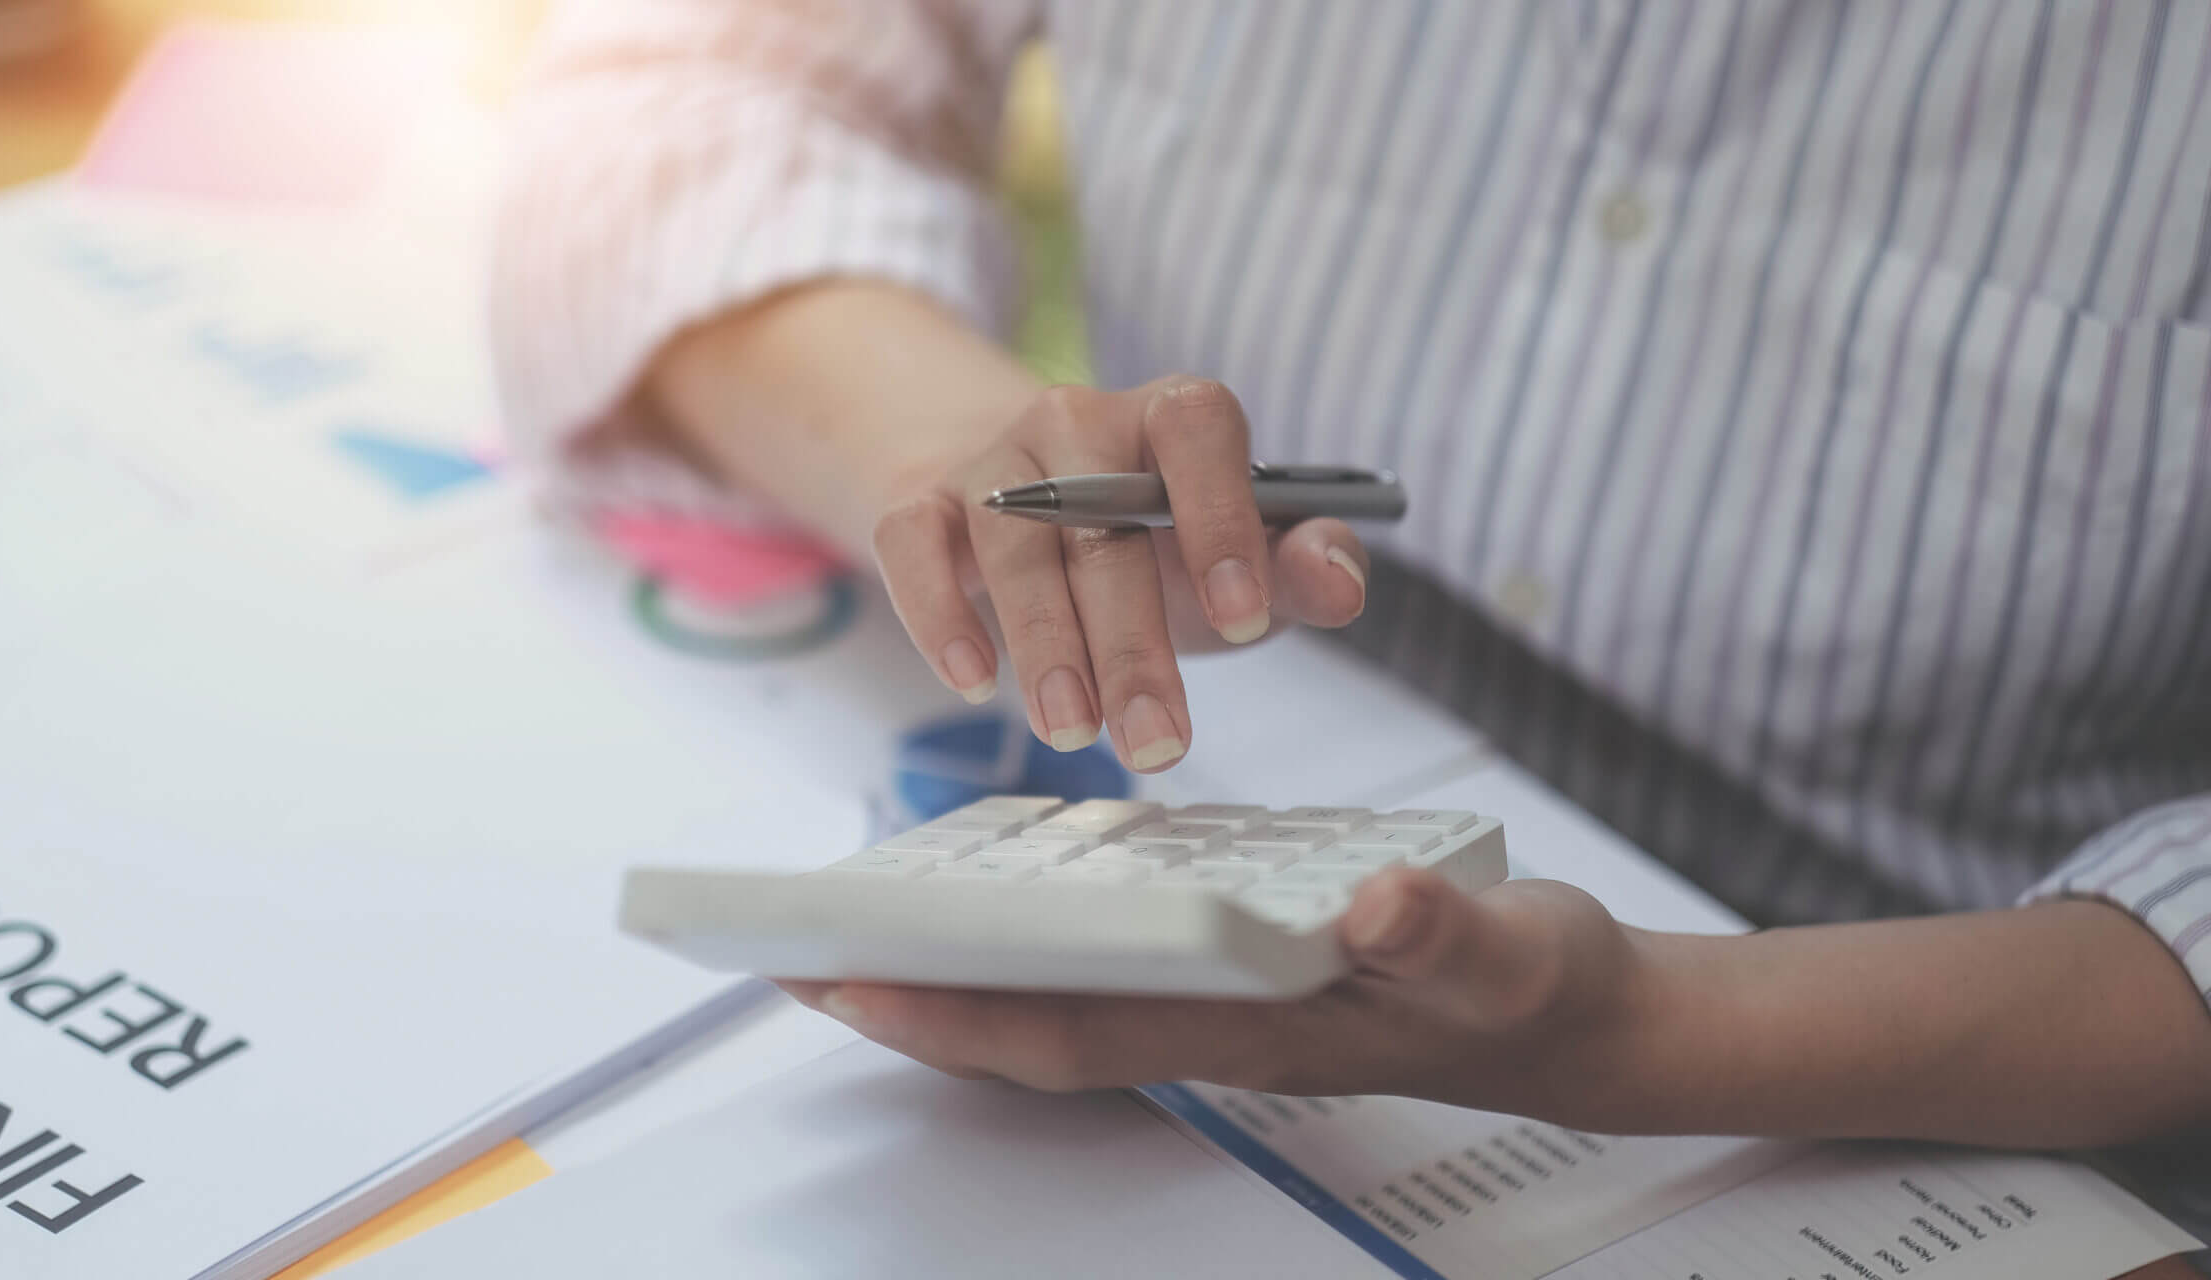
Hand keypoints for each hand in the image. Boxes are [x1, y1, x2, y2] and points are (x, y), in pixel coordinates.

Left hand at [780, 868, 1657, 1120]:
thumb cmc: (1539, 992)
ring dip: (962, 971)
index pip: (1071, 1031)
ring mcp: (1221, 1006)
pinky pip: (1109, 963)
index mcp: (1254, 1027)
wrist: (1580, 1019)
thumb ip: (1442, 936)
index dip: (955, 1012)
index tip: (848, 981)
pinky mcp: (1238, 968)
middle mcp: (1215, 1027)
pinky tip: (1008, 897)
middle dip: (913, 1000)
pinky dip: (1040, 940)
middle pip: (1032, 1027)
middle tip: (798, 957)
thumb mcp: (1510, 950)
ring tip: (869, 926)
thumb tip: (1367, 912)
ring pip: (1060, 1000)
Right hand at [872, 377, 1372, 772]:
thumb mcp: (1236, 563)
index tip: (1246, 622)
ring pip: (1011, 537)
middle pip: (1100, 520)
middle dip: (1132, 643)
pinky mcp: (919, 504)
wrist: (1024, 509)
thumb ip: (1298, 570)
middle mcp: (1077, 421)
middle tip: (1157, 744)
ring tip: (1073, 733)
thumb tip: (1340, 579)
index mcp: (1171, 417)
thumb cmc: (1152, 546)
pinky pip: (912, 542)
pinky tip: (974, 679)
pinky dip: (939, 611)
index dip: (1221, 518)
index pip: (1196, 430)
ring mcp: (993, 461)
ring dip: (1044, 644)